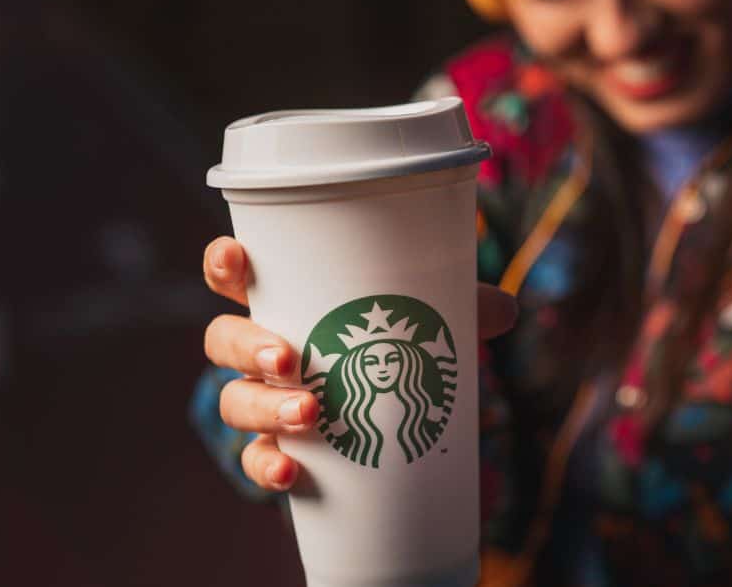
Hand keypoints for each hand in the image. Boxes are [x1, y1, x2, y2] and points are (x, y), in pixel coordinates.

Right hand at [202, 236, 517, 491]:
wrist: (392, 411)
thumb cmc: (395, 343)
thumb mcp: (427, 318)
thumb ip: (463, 306)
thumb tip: (508, 308)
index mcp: (285, 302)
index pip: (233, 275)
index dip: (224, 263)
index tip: (237, 257)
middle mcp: (261, 349)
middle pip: (223, 340)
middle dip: (248, 346)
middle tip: (291, 357)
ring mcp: (262, 399)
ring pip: (234, 400)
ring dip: (264, 407)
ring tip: (309, 414)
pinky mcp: (276, 446)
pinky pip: (254, 458)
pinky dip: (266, 465)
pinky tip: (290, 473)